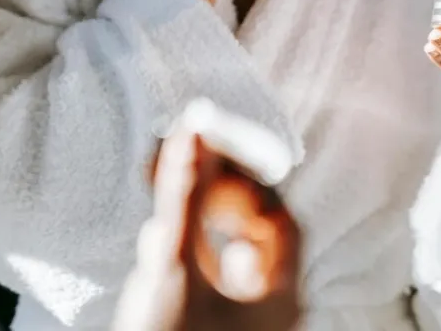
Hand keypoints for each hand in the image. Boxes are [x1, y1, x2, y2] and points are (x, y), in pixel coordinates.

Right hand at [117, 101, 301, 330]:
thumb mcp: (174, 268)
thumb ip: (184, 197)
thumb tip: (194, 129)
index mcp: (279, 292)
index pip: (278, 215)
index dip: (243, 179)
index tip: (200, 156)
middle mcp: (272, 308)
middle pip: (259, 232)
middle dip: (216, 194)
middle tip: (178, 168)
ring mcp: (245, 323)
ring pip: (233, 255)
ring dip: (199, 221)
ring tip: (163, 199)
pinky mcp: (215, 329)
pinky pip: (213, 281)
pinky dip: (190, 252)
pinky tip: (160, 247)